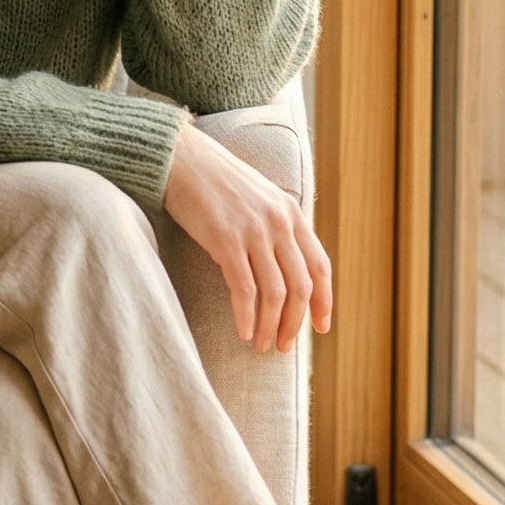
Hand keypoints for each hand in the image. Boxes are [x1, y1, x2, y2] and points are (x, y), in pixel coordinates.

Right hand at [160, 120, 331, 352]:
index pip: (320, 266)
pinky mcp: (226, 240)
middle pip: (301, 286)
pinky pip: (244, 289)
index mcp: (291, 213)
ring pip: (276, 293)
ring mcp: (254, 231)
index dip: (324, 302)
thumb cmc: (214, 181)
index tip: (321, 327)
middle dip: (295, 322)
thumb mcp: (259, 197)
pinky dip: (246, 316)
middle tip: (283, 345)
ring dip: (271, 325)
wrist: (179, 158)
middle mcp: (279, 222)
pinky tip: (242, 331)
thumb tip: (282, 268)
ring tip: (261, 345)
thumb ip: (276, 226)